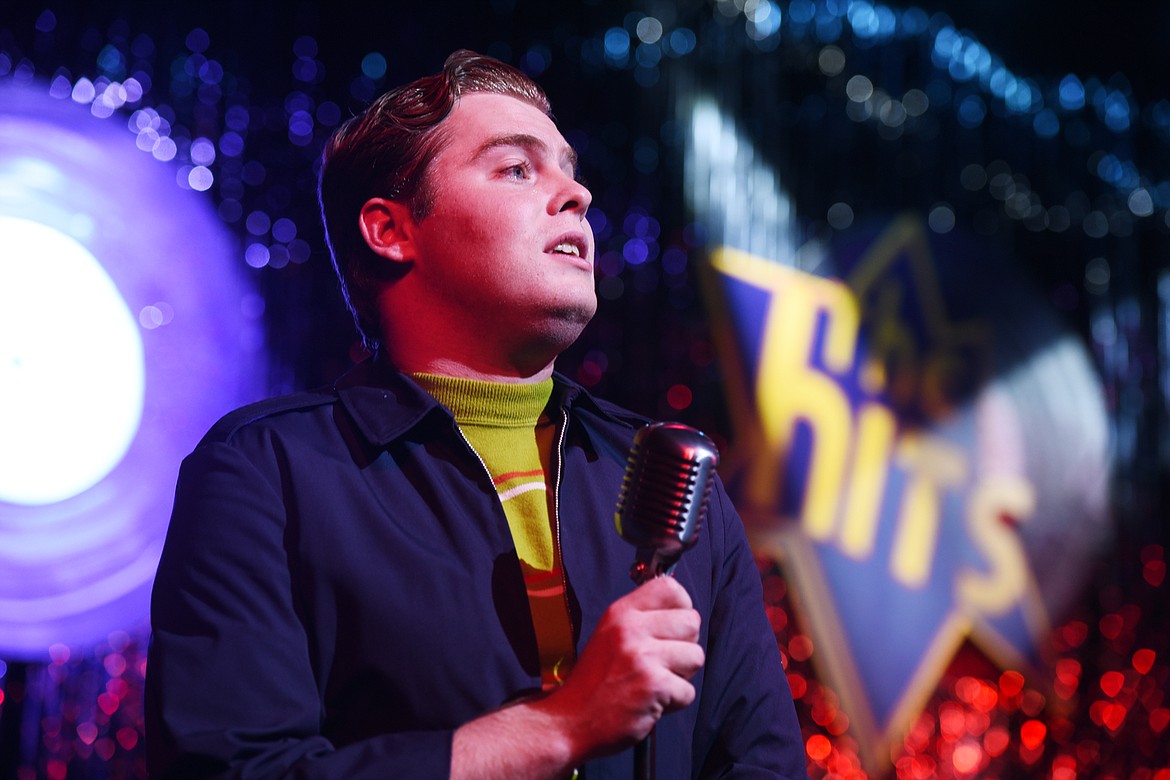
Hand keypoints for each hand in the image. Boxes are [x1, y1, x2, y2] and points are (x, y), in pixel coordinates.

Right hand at [543, 575, 704, 759]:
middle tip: (662, 662)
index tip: (672, 628)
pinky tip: (650, 702)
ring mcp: (643, 656)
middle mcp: (631, 628)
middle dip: (685, 646)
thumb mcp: (610, 635)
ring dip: (681, 676)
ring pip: (696, 656)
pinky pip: (688, 691)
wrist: (569, 721)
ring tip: (654, 682)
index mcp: (621, 612)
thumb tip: (682, 613)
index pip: (670, 588)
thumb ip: (642, 620)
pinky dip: (674, 702)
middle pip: (691, 622)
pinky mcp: (653, 685)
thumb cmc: (593, 683)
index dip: (681, 608)